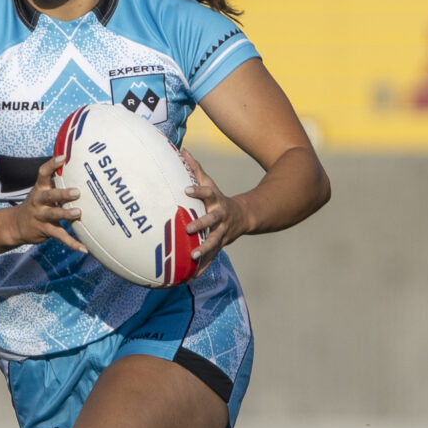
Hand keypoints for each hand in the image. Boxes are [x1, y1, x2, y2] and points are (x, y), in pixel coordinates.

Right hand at [8, 156, 83, 251]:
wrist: (16, 225)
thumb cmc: (37, 204)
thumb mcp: (41, 191)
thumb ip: (56, 182)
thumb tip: (79, 167)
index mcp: (39, 189)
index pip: (43, 173)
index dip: (52, 165)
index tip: (63, 157)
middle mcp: (39, 201)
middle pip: (49, 196)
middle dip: (62, 194)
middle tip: (76, 192)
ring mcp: (41, 216)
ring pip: (53, 215)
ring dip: (65, 214)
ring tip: (78, 213)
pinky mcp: (45, 230)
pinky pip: (60, 236)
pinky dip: (72, 243)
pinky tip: (84, 249)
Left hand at [184, 151, 250, 267]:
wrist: (244, 217)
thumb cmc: (218, 199)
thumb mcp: (210, 184)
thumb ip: (196, 169)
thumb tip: (183, 150)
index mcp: (216, 201)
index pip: (207, 193)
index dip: (198, 191)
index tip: (186, 190)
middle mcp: (220, 217)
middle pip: (211, 220)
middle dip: (201, 224)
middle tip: (189, 229)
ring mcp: (222, 232)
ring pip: (214, 241)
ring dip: (204, 249)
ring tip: (192, 255)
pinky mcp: (221, 245)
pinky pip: (212, 258)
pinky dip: (202, 267)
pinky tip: (191, 277)